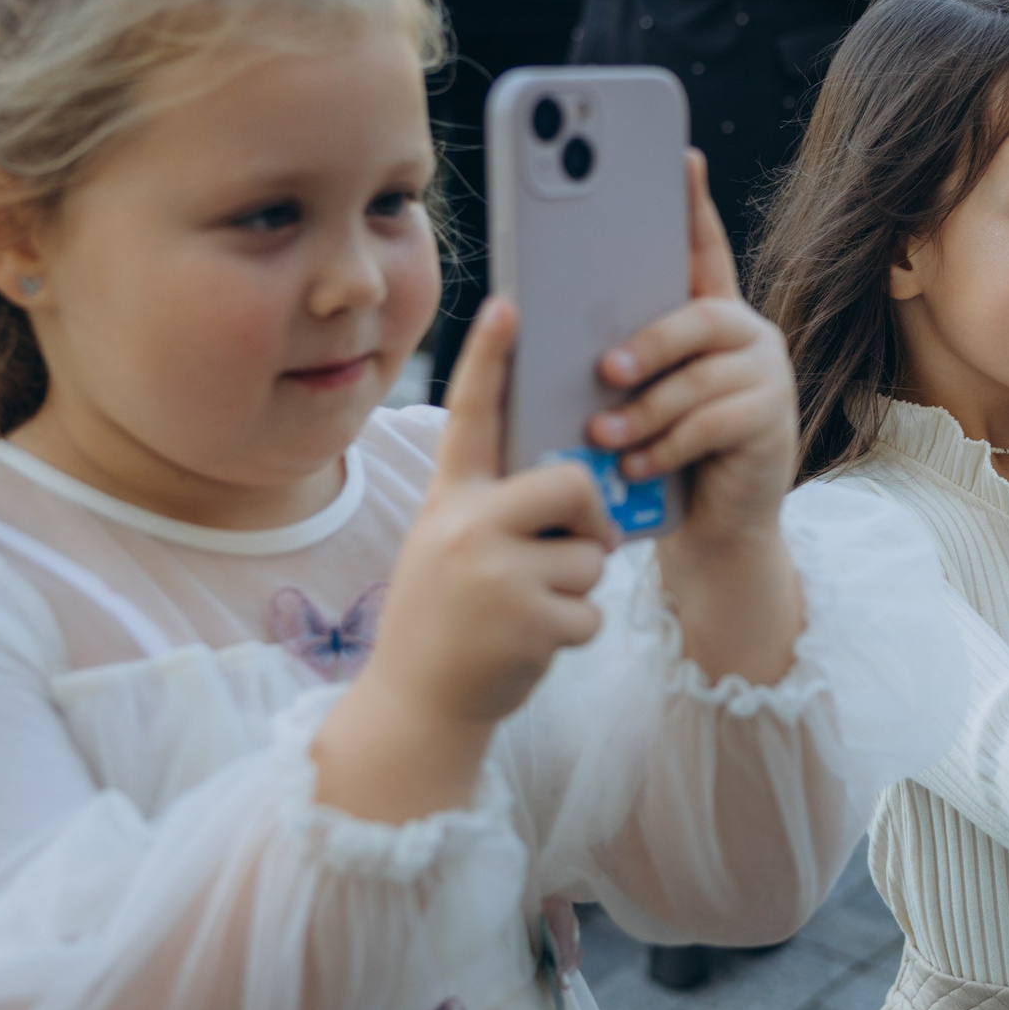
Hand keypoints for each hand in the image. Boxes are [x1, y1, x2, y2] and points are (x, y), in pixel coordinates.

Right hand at [313, 299, 619, 820]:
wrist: (417, 706)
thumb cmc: (447, 618)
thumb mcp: (452, 546)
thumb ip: (497, 507)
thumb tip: (576, 477)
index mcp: (449, 499)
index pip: (473, 414)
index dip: (490, 357)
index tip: (510, 303)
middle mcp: (466, 527)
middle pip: (573, 484)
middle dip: (591, 518)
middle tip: (577, 544)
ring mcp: (495, 576)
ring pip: (591, 555)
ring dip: (579, 586)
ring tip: (531, 609)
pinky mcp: (526, 624)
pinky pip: (591, 610)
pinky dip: (577, 631)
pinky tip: (533, 645)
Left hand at [589, 152, 798, 550]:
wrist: (715, 525)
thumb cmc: (663, 453)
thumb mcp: (638, 398)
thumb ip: (618, 357)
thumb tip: (555, 330)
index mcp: (711, 316)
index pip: (704, 250)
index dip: (694, 205)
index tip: (682, 157)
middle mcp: (748, 335)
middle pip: (699, 317)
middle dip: (648, 343)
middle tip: (603, 369)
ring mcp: (767, 376)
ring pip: (700, 379)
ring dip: (645, 411)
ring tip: (603, 435)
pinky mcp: (774, 421)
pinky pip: (714, 425)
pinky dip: (666, 447)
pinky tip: (636, 465)